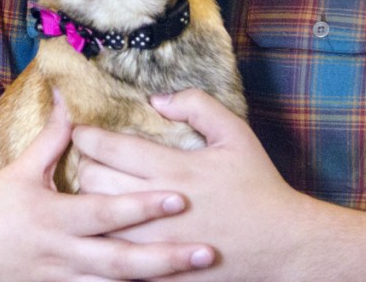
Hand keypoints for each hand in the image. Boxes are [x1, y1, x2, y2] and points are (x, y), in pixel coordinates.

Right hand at [0, 93, 215, 281]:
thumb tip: (67, 95)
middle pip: (122, 260)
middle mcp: (64, 254)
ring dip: (157, 281)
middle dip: (167, 256)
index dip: (142, 206)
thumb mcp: (21, 170)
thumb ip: (52, 137)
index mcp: (56, 217)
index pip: (106, 212)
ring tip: (198, 274)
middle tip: (208, 250)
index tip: (179, 197)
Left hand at [73, 90, 312, 281]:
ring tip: (94, 189)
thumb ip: (195, 105)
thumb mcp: (235, 132)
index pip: (111, 148)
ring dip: (90, 201)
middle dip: (83, 166)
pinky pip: (117, 254)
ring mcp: (158, 243)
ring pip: (99, 221)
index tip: (82, 131)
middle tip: (87, 158)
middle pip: (94, 183)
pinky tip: (109, 225)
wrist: (283, 244)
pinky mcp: (162, 270)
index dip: (87, 136)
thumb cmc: (257, 184)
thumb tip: (156, 99)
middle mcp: (160, 206)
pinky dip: (107, 236)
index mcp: (175, 169)